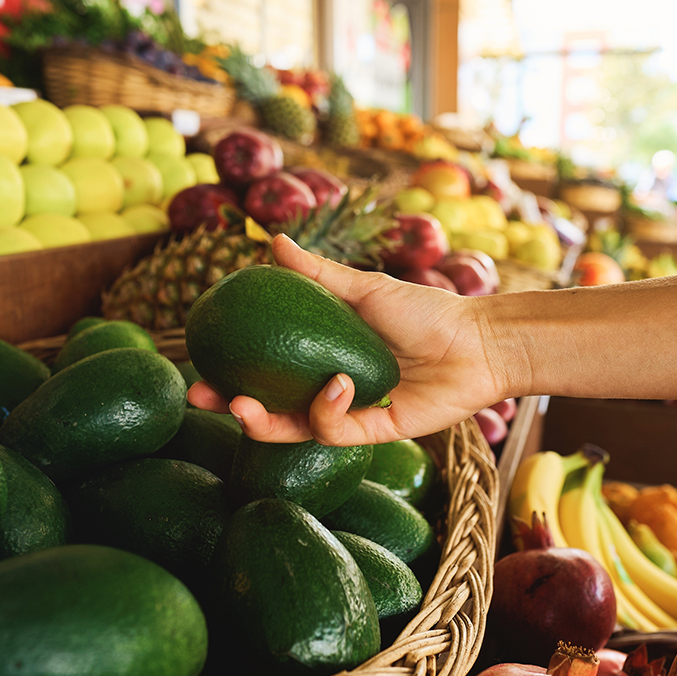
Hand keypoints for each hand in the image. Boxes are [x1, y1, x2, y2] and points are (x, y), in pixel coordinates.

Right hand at [187, 234, 513, 444]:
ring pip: (294, 429)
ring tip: (243, 405)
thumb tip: (273, 240)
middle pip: (270, 406)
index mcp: (321, 356)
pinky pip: (334, 431)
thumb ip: (319, 274)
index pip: (267, 368)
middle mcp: (329, 387)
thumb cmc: (427, 311)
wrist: (478, 342)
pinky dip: (327, 409)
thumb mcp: (366, 289)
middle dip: (231, 409)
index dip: (231, 370)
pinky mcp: (373, 434)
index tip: (198, 362)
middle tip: (204, 398)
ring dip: (264, 421)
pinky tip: (335, 383)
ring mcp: (349, 413)